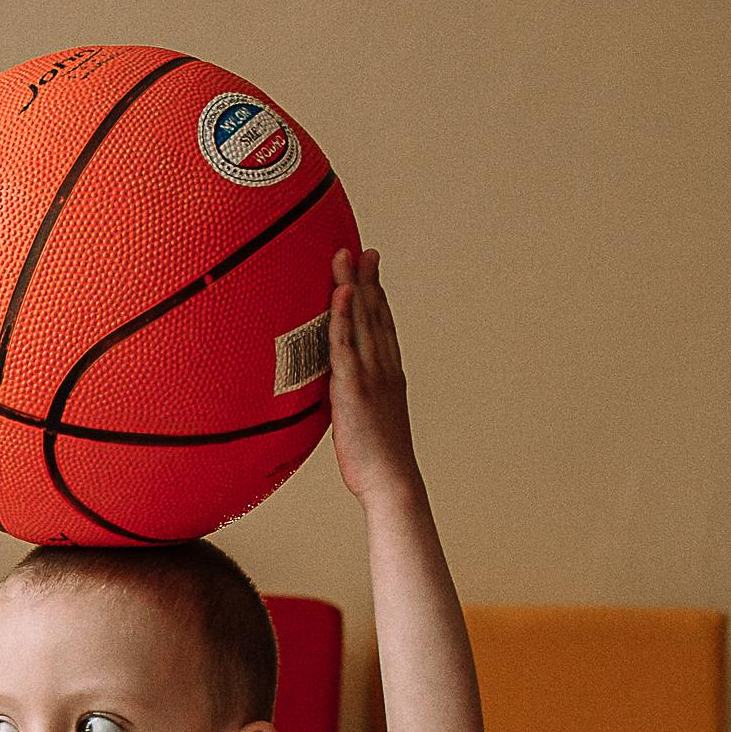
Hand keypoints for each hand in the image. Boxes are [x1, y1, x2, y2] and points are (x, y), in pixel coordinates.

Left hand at [326, 247, 419, 507]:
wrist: (391, 482)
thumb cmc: (378, 462)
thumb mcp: (369, 423)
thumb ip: (358, 401)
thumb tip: (341, 396)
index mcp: (390, 375)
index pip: (384, 326)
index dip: (378, 295)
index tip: (372, 269)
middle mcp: (384, 369)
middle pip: (375, 315)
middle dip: (367, 279)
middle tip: (361, 249)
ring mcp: (371, 376)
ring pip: (361, 322)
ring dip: (352, 286)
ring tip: (345, 257)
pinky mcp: (354, 389)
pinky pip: (345, 345)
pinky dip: (341, 318)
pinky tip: (339, 294)